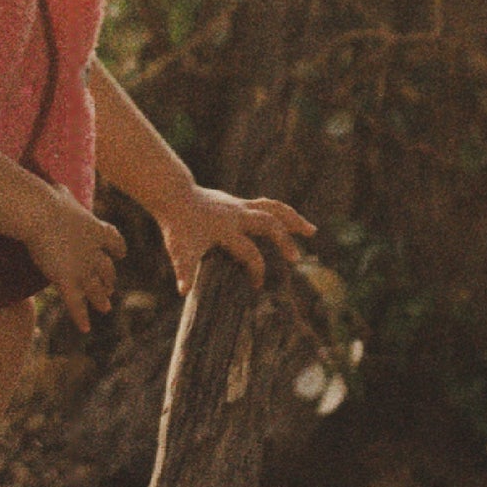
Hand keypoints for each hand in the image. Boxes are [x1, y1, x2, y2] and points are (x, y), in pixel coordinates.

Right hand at [19, 186, 128, 334]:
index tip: (120, 254)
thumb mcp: (60, 193)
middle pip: (107, 269)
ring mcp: (82, 268)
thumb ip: (63, 195)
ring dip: (101, 299)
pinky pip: (76, 304)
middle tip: (111, 288)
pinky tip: (85, 328)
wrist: (41, 214)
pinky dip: (81, 317)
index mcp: (96, 229)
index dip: (118, 249)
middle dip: (109, 280)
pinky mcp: (67, 281)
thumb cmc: (47, 200)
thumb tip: (56, 186)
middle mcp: (94, 252)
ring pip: (96, 289)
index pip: (115, 241)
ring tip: (106, 308)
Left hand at [157, 184, 315, 293]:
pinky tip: (292, 223)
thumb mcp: (179, 248)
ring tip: (312, 232)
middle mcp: (237, 214)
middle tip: (295, 259)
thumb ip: (184, 269)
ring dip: (293, 219)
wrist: (174, 195)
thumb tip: (183, 291)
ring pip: (274, 208)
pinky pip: (268, 205)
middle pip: (268, 223)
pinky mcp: (242, 203)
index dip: (255, 269)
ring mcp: (241, 206)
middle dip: (283, 241)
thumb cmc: (177, 226)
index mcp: (225, 228)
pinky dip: (283, 213)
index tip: (257, 286)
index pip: (248, 251)